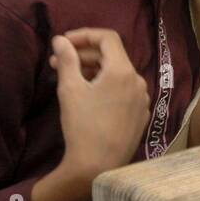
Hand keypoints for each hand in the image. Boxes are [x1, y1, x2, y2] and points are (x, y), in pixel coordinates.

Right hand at [50, 28, 150, 178]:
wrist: (97, 166)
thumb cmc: (82, 125)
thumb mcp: (70, 89)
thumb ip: (67, 59)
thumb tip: (60, 40)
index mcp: (123, 70)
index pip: (107, 38)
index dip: (84, 35)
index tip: (64, 43)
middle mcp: (138, 81)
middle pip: (112, 56)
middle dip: (84, 55)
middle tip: (58, 61)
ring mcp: (141, 99)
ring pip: (117, 74)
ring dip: (94, 70)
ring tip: (68, 78)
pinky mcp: (140, 115)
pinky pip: (123, 91)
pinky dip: (105, 86)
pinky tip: (88, 95)